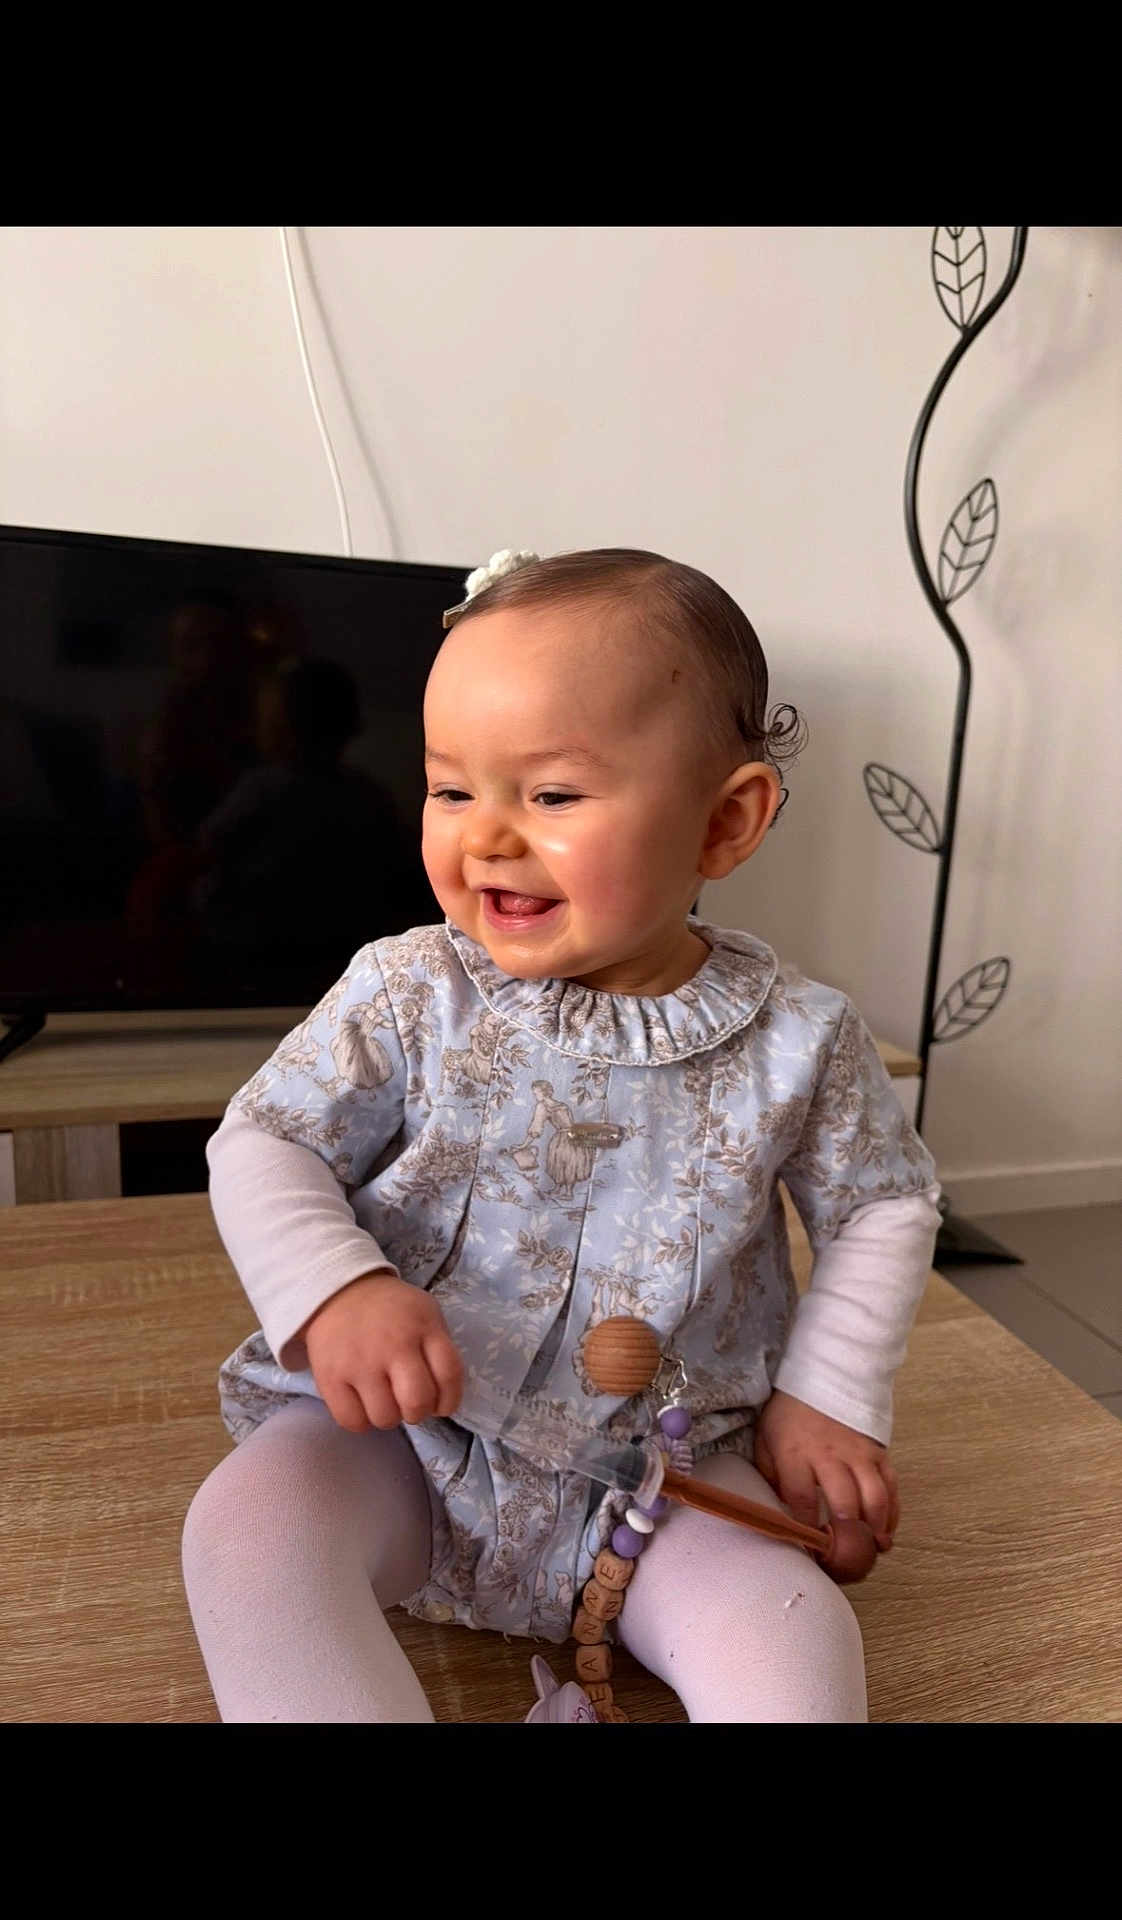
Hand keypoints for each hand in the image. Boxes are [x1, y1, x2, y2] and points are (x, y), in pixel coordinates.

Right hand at [302, 1270, 462, 1433]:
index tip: (440, 1405)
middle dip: (418, 1412)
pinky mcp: (330, 1377)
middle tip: (408, 1403)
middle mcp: (393, 1345)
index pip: (449, 1375)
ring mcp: (360, 1362)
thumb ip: (438, 1348)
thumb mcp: (425, 1313)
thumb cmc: (389, 1309)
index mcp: (423, 1327)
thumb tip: (442, 1396)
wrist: (337, 1291)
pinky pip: (352, 1421)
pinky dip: (361, 1420)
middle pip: (417, 1402)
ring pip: (385, 1418)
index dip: (449, 1400)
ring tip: (383, 1399)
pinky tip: (362, 1404)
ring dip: (389, 1416)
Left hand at [754, 1389, 898, 1551]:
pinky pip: (891, 1485)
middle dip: (847, 1534)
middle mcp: (829, 1455)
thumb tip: (778, 1512)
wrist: (823, 1377)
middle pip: (844, 1501)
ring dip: (876, 1527)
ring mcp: (858, 1454)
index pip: (801, 1498)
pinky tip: (888, 1530)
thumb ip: (770, 1475)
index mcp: (795, 1453)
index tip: (810, 1550)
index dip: (807, 1528)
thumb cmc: (789, 1414)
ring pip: (874, 1496)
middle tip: (848, 1557)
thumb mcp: (766, 1440)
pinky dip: (893, 1511)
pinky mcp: (878, 1451)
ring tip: (875, 1549)